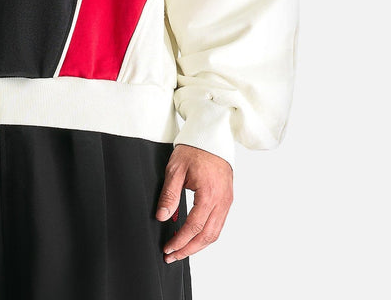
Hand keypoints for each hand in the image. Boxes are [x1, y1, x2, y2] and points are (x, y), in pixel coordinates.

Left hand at [155, 144, 232, 262]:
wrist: (211, 136)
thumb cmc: (193, 149)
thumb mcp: (175, 169)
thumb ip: (169, 195)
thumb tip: (162, 217)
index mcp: (209, 194)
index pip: (194, 227)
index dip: (180, 241)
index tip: (168, 249)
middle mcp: (222, 201)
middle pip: (207, 236)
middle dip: (189, 249)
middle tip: (172, 256)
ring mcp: (227, 201)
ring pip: (215, 233)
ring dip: (198, 245)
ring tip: (181, 250)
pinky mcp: (228, 199)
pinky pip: (219, 223)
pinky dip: (206, 234)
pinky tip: (193, 236)